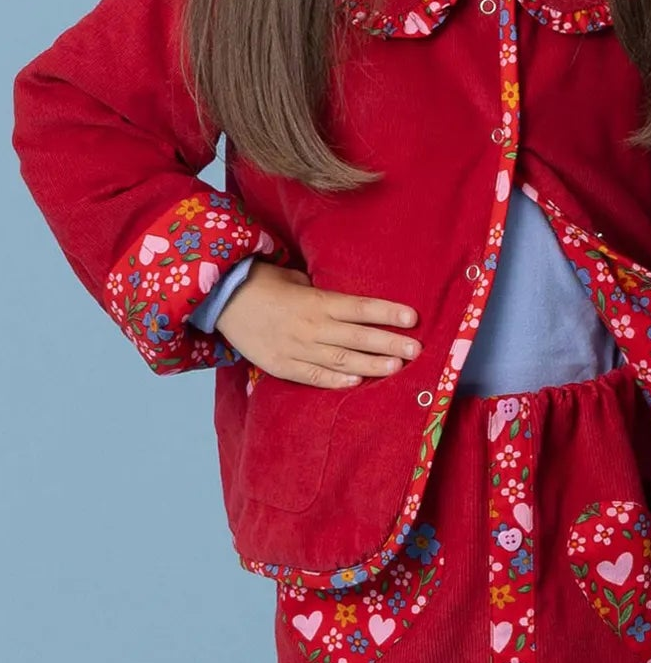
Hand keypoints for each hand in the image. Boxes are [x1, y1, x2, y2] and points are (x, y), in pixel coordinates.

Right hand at [216, 260, 420, 387]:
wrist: (222, 299)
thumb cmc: (264, 283)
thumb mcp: (297, 279)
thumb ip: (323, 295)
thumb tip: (349, 305)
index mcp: (316, 301)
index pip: (360, 308)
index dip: (387, 313)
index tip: (412, 318)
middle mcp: (310, 327)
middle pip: (357, 337)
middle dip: (389, 343)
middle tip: (416, 349)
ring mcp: (295, 349)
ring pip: (340, 361)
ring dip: (370, 365)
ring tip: (396, 368)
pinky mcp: (281, 365)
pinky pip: (312, 376)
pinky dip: (335, 381)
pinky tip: (357, 383)